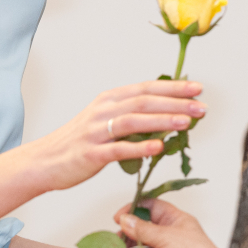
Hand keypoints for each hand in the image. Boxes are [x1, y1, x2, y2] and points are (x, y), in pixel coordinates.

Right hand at [29, 80, 205, 191]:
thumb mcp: (104, 121)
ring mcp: (96, 132)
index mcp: (108, 100)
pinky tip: (158, 148)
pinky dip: (140, 147)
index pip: (145, 88)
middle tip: (200, 106)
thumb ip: (131, 116)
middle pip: (143, 101)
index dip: (172, 87)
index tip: (196, 88)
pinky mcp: (92, 153)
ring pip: (133, 121)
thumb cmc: (79, 142)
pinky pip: (119, 149)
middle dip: (175, 102)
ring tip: (186, 122)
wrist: (46, 160)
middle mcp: (102, 111)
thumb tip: (166, 115)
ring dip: (162, 120)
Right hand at [114, 199, 223, 247]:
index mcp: (175, 220)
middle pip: (143, 226)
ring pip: (141, 245)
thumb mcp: (166, 237)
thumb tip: (125, 220)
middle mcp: (169, 234)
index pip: (151, 207)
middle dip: (128, 230)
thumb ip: (143, 229)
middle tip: (117, 234)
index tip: (121, 215)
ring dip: (128, 246)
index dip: (135, 208)